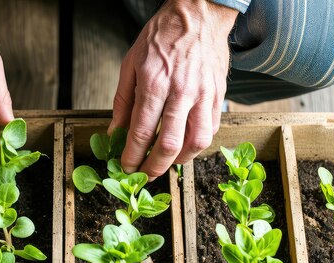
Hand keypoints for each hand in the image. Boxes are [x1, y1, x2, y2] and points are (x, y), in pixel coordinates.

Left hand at [110, 0, 237, 179]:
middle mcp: (181, 92)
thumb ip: (123, 100)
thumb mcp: (130, 63)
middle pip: (169, 144)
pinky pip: (211, 129)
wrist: (197, 15)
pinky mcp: (219, 95)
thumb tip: (115, 131)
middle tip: (145, 175)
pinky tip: (186, 146)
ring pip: (196, 142)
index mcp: (155, 83)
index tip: (127, 167)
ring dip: (179, 161)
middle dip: (154, 167)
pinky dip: (198, 145)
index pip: (142, 131)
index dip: (133, 156)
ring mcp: (204, 94)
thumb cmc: (161, 37)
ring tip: (167, 163)